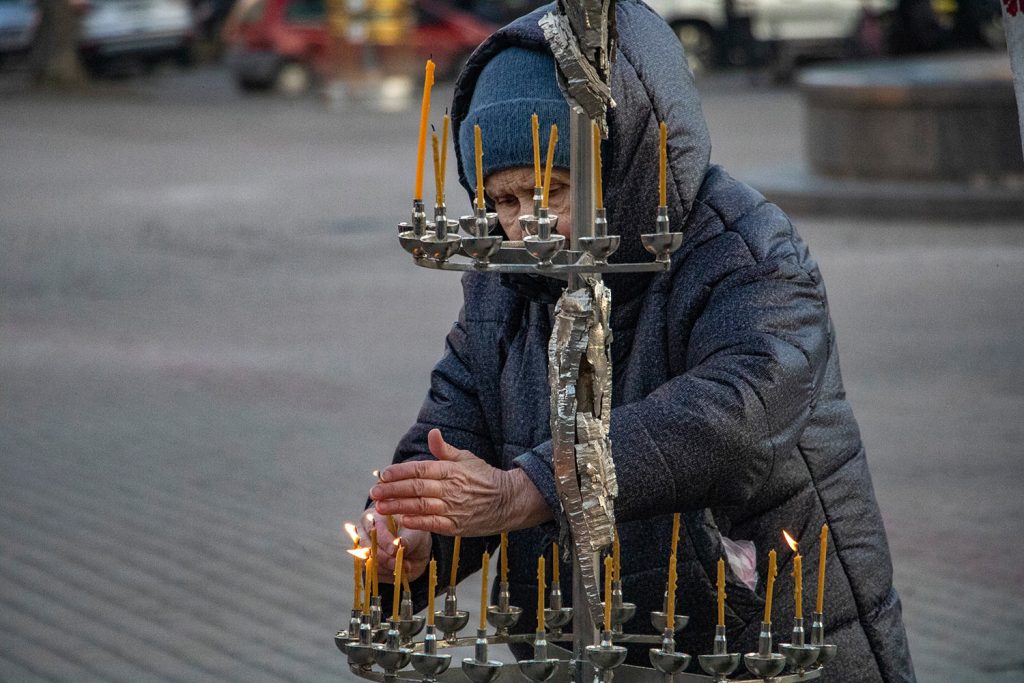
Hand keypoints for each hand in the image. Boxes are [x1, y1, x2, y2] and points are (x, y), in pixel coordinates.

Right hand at [359, 508, 431, 582]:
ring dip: (383, 567)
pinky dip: (383, 575)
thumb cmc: (414, 535)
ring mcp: (363, 549)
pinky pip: (369, 573)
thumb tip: (400, 544)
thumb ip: (407, 539)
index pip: (373, 527)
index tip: (394, 549)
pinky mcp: (366, 565)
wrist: (417, 552)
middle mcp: (365, 532)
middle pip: (365, 545)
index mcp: (376, 517)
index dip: (383, 539)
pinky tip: (396, 572)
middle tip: (396, 563)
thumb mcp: (415, 534)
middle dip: (382, 556)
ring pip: (365, 560)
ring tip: (400, 568)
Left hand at [369, 429, 551, 535]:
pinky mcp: (457, 526)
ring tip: (380, 508)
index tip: (383, 474)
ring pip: (421, 506)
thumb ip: (444, 449)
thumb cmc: (484, 477)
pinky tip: (402, 519)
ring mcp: (454, 508)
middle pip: (416, 488)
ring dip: (398, 506)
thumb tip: (432, 432)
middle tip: (374, 492)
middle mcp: (451, 488)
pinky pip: (434, 524)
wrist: (509, 500)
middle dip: (392, 490)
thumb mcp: (466, 458)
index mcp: (451, 470)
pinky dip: (417, 522)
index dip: (399, 472)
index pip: (420, 469)